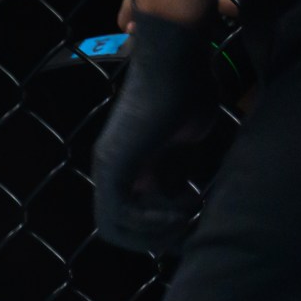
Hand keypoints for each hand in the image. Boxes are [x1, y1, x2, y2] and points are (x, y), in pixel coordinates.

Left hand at [93, 11, 216, 253]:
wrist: (177, 60)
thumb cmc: (187, 89)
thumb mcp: (185, 142)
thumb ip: (176, 172)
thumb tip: (178, 202)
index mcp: (126, 165)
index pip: (128, 217)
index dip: (156, 230)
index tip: (193, 224)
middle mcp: (110, 169)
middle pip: (116, 229)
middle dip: (153, 239)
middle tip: (189, 232)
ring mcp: (108, 167)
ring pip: (114, 228)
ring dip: (155, 233)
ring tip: (189, 220)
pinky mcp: (113, 163)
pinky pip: (121, 213)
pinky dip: (151, 221)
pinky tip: (182, 211)